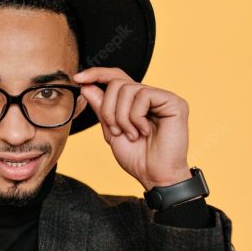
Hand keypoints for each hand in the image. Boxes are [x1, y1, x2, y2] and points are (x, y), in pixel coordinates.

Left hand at [74, 67, 192, 190]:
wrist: (155, 176)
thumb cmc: (137, 158)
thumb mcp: (111, 132)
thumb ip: (101, 108)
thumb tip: (87, 85)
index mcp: (135, 102)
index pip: (115, 77)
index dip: (96, 74)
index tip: (78, 78)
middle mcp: (149, 96)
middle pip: (117, 82)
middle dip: (108, 109)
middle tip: (116, 131)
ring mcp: (162, 97)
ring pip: (127, 89)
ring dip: (122, 117)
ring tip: (132, 135)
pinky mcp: (174, 102)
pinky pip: (144, 95)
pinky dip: (136, 117)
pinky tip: (144, 132)